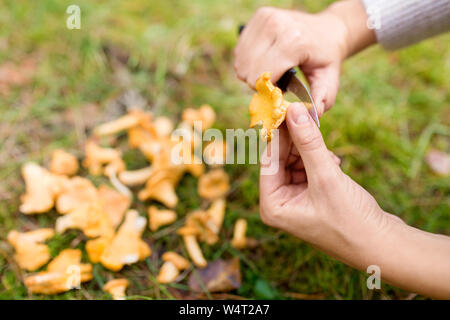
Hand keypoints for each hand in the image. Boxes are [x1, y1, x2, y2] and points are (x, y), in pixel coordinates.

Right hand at [234, 7, 347, 115]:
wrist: (327, 29)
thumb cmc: (326, 58)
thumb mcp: (329, 80)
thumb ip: (321, 100)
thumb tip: (311, 115)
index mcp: (294, 41)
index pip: (262, 77)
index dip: (268, 91)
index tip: (282, 90)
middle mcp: (277, 25)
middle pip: (248, 71)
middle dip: (259, 83)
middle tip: (277, 81)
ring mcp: (266, 18)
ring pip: (241, 62)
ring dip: (252, 72)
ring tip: (272, 70)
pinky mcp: (258, 16)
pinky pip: (240, 50)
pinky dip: (249, 60)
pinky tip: (265, 58)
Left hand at [259, 102, 402, 264]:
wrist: (381, 245)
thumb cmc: (351, 220)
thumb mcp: (327, 177)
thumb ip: (309, 143)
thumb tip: (294, 111)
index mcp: (272, 205)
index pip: (269, 160)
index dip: (280, 133)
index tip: (288, 106)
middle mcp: (279, 203)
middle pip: (281, 159)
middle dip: (297, 141)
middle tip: (309, 115)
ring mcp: (295, 200)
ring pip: (296, 161)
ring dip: (312, 152)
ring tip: (330, 156)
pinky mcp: (311, 196)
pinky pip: (308, 168)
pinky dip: (320, 161)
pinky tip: (335, 164)